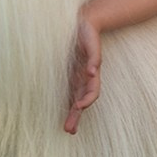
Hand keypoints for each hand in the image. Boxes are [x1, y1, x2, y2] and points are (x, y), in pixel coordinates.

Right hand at [65, 16, 100, 133]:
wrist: (86, 27)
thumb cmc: (76, 48)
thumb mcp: (69, 68)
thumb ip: (67, 84)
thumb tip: (62, 99)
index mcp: (79, 81)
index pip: (77, 102)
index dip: (73, 116)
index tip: (69, 130)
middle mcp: (87, 77)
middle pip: (85, 99)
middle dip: (77, 113)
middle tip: (71, 129)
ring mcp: (92, 66)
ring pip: (92, 85)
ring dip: (87, 96)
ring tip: (80, 106)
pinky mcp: (94, 52)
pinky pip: (94, 60)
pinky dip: (92, 67)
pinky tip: (90, 72)